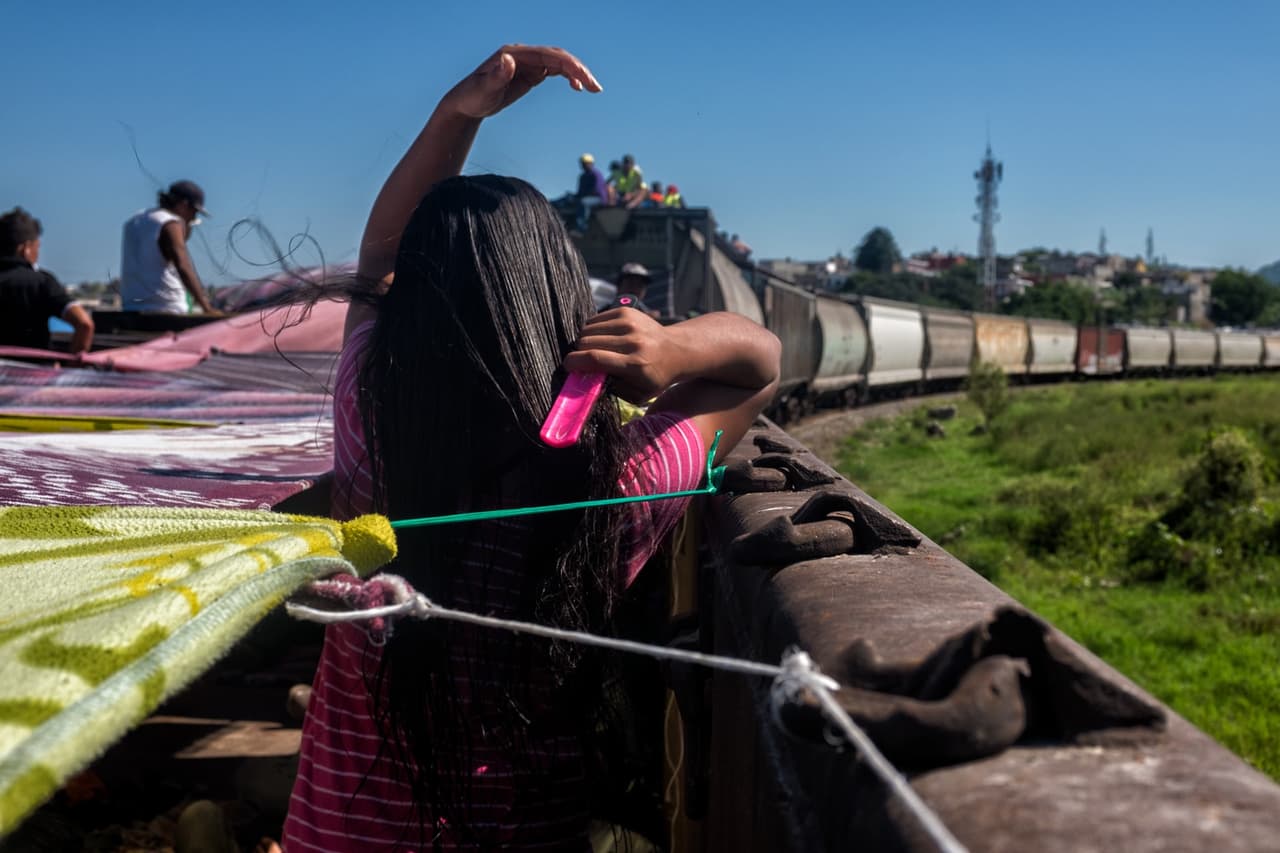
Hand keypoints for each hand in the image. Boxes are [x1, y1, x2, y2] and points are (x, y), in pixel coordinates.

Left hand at [441, 45, 600, 120]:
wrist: (466, 104)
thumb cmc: (472, 97)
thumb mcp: (483, 90)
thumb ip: (496, 76)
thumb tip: (508, 59)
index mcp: (514, 54)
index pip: (548, 55)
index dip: (569, 65)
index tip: (584, 81)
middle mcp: (523, 55)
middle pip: (557, 56)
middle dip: (579, 70)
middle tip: (595, 87)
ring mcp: (527, 63)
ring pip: (558, 63)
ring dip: (577, 73)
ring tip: (593, 89)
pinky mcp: (529, 74)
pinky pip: (554, 71)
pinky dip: (567, 77)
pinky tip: (576, 88)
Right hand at [563, 307, 682, 402]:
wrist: (676, 350)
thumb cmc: (655, 377)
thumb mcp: (638, 395)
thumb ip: (612, 389)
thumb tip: (588, 378)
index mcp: (635, 364)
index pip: (595, 358)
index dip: (574, 362)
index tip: (567, 366)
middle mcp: (632, 341)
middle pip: (588, 342)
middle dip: (579, 353)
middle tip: (584, 361)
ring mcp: (629, 323)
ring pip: (588, 329)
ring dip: (585, 341)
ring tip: (595, 350)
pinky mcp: (626, 311)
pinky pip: (595, 319)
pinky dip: (593, 330)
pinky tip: (602, 339)